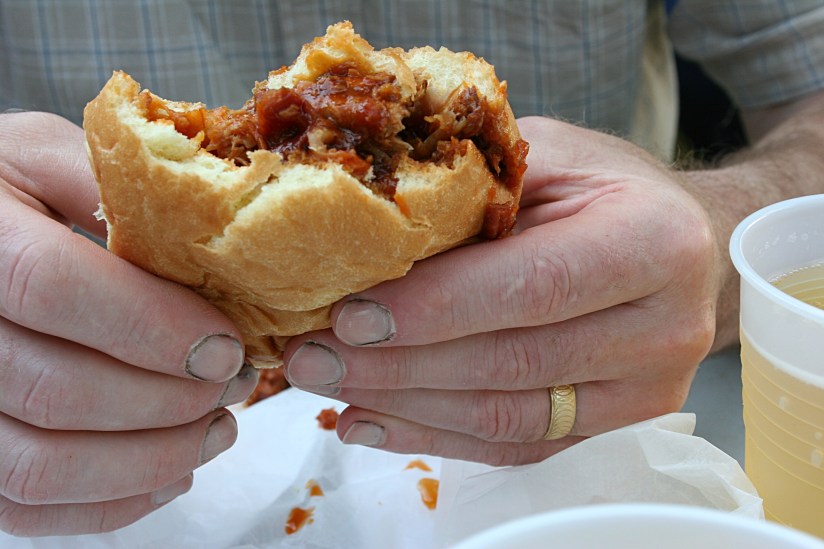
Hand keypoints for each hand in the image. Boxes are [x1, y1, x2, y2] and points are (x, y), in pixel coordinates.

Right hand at [0, 112, 256, 535]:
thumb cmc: (4, 190)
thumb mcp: (47, 156)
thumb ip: (118, 189)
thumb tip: (213, 244)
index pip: (56, 288)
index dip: (154, 326)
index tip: (227, 344)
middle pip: (56, 390)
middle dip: (169, 399)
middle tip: (235, 383)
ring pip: (41, 465)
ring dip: (152, 458)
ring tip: (218, 430)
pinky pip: (25, 508)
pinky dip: (112, 503)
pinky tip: (172, 472)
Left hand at [283, 116, 718, 465]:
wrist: (678, 243)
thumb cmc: (605, 188)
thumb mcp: (548, 157)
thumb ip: (474, 191)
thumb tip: (364, 238)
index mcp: (654, 242)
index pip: (532, 286)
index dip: (436, 308)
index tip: (348, 316)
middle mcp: (665, 327)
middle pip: (513, 362)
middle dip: (399, 366)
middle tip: (312, 358)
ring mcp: (644, 390)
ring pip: (507, 417)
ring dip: (405, 407)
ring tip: (328, 388)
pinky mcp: (613, 426)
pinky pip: (515, 446)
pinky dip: (434, 438)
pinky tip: (371, 422)